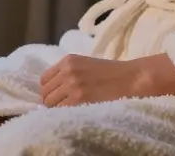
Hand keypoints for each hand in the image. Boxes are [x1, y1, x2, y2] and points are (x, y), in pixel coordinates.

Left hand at [39, 54, 174, 107]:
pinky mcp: (80, 98)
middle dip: (52, 101)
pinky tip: (75, 113)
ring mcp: (72, 84)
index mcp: (68, 60)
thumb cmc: (111, 73)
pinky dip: (64, 114)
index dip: (49, 90)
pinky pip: (61, 110)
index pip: (44, 79)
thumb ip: (69, 72)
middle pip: (45, 93)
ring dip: (57, 109)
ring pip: (50, 103)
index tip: (57, 97)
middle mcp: (67, 70)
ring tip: (71, 110)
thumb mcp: (86, 64)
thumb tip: (52, 89)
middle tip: (64, 106)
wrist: (130, 78)